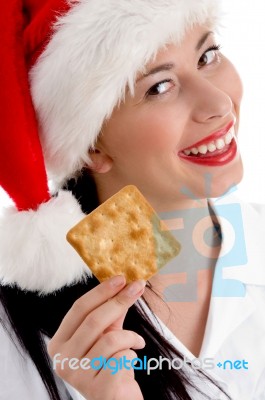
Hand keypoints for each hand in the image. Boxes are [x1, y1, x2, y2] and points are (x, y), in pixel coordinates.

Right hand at [48, 275, 145, 399]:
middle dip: (119, 301)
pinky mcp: (98, 390)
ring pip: (110, 340)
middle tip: (137, 288)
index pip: (78, 309)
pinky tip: (132, 361)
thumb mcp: (107, 334)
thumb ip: (111, 312)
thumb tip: (123, 284)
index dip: (101, 291)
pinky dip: (132, 355)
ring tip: (135, 342)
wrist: (118, 399)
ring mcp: (77, 377)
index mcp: (59, 343)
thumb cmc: (111, 365)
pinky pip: (121, 359)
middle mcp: (62, 360)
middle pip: (94, 321)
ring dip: (130, 337)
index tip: (121, 278)